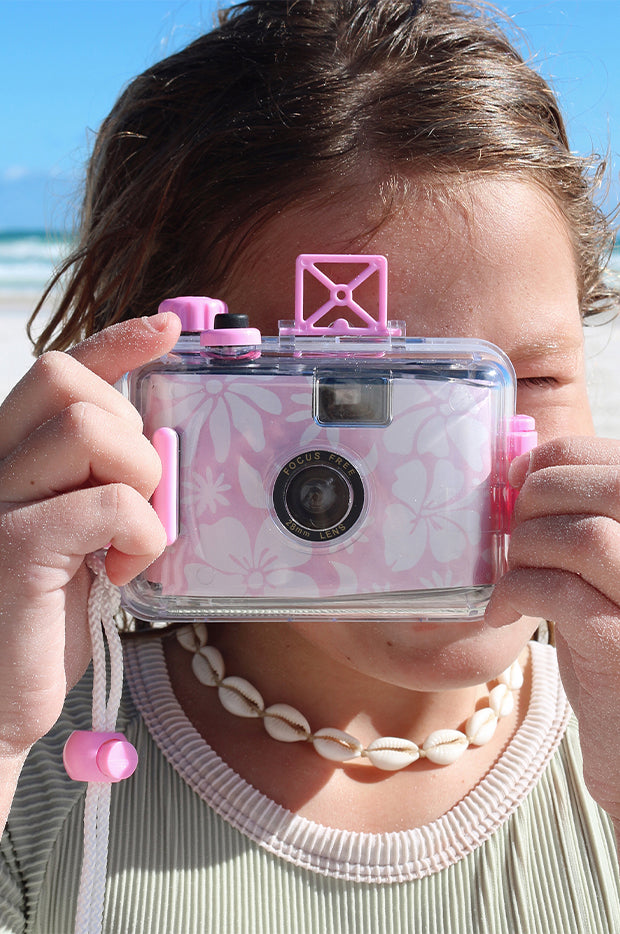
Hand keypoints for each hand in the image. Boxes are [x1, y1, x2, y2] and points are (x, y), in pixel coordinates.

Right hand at [0, 313, 180, 759]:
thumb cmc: (41, 624)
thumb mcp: (79, 540)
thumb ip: (101, 486)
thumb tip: (161, 445)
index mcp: (7, 459)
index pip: (56, 371)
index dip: (113, 340)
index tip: (168, 329)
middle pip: (69, 383)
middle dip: (127, 430)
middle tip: (132, 500)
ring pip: (91, 428)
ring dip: (138, 480)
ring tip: (125, 541)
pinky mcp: (12, 547)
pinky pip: (110, 502)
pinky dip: (142, 534)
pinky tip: (122, 572)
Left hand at [485, 436, 619, 825]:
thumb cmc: (606, 635)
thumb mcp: (599, 565)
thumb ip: (577, 514)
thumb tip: (520, 461)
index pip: (617, 461)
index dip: (558, 458)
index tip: (518, 478)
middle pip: (610, 487)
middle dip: (541, 495)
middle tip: (513, 526)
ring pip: (587, 537)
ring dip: (527, 546)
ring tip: (511, 571)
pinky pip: (558, 592)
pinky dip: (515, 591)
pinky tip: (502, 609)